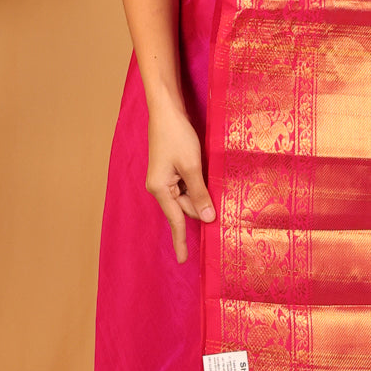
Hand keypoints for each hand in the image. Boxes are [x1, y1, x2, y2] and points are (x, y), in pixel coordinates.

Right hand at [145, 99, 214, 263]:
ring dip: (200, 190)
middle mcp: (159, 187)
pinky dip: (197, 183)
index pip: (176, 220)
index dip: (181, 240)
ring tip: (203, 167)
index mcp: (160, 189)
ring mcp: (165, 179)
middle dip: (201, 203)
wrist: (166, 111)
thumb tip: (208, 218)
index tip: (183, 259)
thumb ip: (200, 193)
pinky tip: (202, 170)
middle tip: (211, 184)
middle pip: (185, 207)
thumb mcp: (192, 166)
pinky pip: (186, 185)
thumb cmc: (177, 136)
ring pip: (188, 195)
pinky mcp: (171, 170)